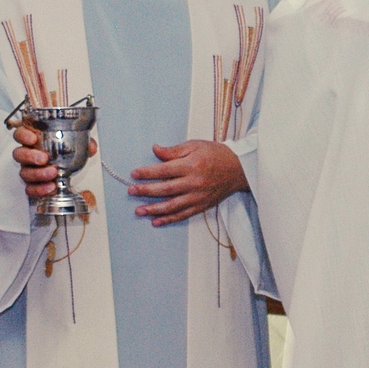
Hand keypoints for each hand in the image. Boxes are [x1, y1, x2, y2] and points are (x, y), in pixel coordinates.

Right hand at [9, 121, 96, 200]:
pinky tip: (51, 187)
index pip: (20, 134)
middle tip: (44, 158)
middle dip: (30, 156)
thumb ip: (84, 142)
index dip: (23, 135)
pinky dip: (39, 189)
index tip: (33, 138)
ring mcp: (28, 170)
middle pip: (18, 154)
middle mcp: (27, 154)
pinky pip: (30, 189)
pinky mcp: (32, 185)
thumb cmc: (65, 152)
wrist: (67, 169)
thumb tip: (90, 147)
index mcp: (34, 139)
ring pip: (24, 172)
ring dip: (38, 174)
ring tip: (53, 174)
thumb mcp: (76, 142)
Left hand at [126, 140, 246, 225]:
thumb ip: (174, 151)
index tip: (134, 174)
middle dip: (146, 191)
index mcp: (191, 165)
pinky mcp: (201, 206)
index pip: (164, 170)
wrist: (238, 169)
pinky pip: (183, 215)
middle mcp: (194, 183)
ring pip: (172, 206)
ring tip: (139, 211)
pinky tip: (156, 221)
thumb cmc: (215, 154)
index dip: (147, 173)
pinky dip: (169, 219)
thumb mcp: (195, 146)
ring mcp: (198, 196)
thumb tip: (155, 150)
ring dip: (154, 209)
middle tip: (131, 191)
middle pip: (165, 189)